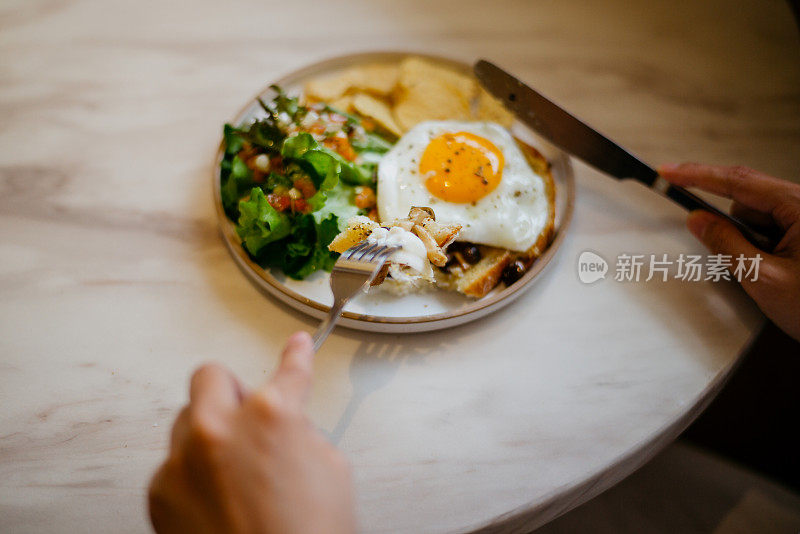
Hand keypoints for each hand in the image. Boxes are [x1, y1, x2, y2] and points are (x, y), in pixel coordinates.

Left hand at [148, 332, 354, 533]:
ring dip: (209, 434)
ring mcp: (182, 461)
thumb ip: (301, 431)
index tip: (296, 348)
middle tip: (249, 416)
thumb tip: (290, 420)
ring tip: (235, 473)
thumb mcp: (331, 471)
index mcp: (271, 416)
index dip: (296, 357)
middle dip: (231, 391)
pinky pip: (173, 464)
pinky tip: (218, 501)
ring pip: (187, 421)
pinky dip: (192, 474)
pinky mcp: (160, 492)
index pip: (288, 371)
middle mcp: (219, 429)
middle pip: (210, 377)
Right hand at [659, 163, 799, 340]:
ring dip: (751, 242)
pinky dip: (764, 247)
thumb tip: (699, 221)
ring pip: (760, 217)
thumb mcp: (764, 278)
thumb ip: (725, 244)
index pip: (737, 181)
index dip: (697, 175)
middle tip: (737, 257)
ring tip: (770, 274)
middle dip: (733, 227)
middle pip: (748, 200)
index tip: (669, 171)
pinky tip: (777, 271)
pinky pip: (773, 228)